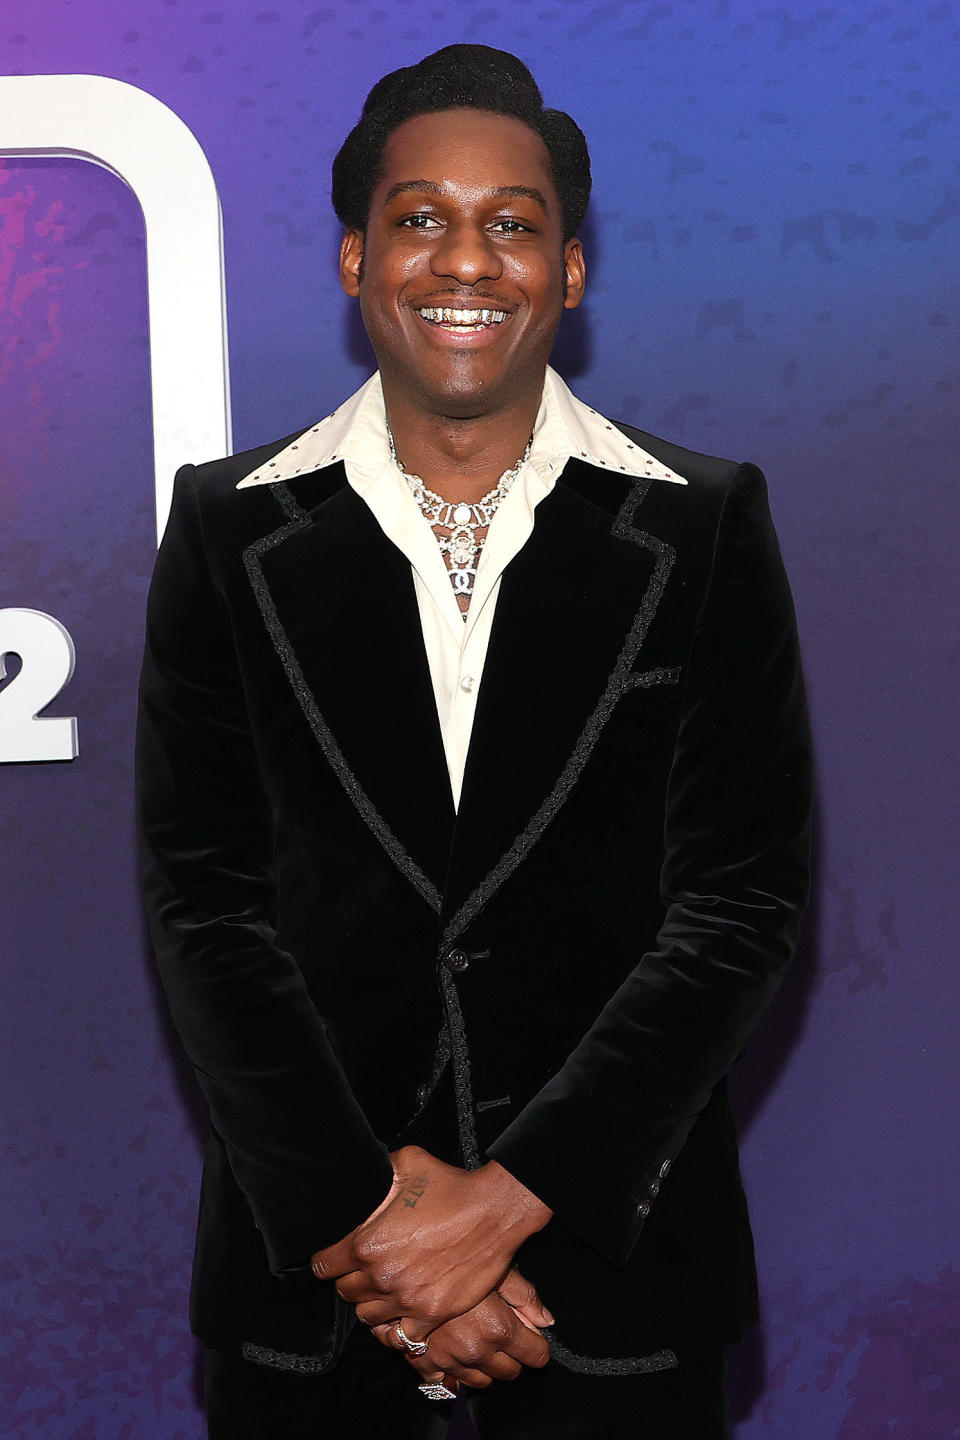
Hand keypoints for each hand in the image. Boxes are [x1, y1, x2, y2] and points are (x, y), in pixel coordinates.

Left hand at [311, 1145, 551, 1333]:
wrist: (495, 1212)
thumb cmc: (452, 1187)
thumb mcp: (406, 1164)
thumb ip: (377, 1177)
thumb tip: (361, 1182)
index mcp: (368, 1243)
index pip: (325, 1265)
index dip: (328, 1259)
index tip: (335, 1256)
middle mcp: (383, 1276)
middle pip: (345, 1292)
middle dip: (350, 1279)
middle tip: (364, 1268)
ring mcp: (408, 1300)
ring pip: (368, 1316)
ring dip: (371, 1303)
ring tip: (383, 1289)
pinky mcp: (432, 1314)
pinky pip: (400, 1337)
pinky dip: (397, 1327)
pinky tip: (401, 1312)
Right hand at [372, 1271, 551, 1389]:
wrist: (405, 1264)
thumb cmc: (455, 1260)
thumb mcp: (497, 1267)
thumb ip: (524, 1297)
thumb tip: (546, 1320)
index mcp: (499, 1328)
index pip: (536, 1356)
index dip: (537, 1346)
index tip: (533, 1338)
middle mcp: (476, 1351)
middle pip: (510, 1373)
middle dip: (512, 1356)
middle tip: (504, 1334)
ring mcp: (450, 1361)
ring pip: (481, 1382)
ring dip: (485, 1366)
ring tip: (479, 1340)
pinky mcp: (425, 1364)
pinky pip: (448, 1383)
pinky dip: (453, 1371)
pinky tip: (453, 1350)